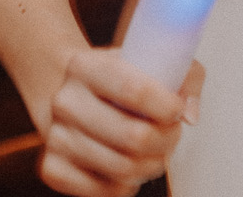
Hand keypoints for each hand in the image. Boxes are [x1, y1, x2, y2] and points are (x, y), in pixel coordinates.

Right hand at [38, 50, 201, 195]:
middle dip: (166, 140)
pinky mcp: (53, 169)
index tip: (176, 110)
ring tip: (156, 151)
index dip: (166, 106)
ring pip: (122, 168)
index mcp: (85, 66)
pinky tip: (130, 165)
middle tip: (172, 134)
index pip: (133, 89)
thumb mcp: (150, 59)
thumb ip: (183, 75)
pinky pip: (105, 191)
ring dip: (152, 164)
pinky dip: (128, 184)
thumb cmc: (117, 81)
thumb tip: (189, 114)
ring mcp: (56, 137)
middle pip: (132, 136)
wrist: (72, 97)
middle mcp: (64, 101)